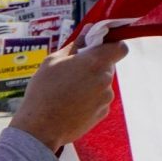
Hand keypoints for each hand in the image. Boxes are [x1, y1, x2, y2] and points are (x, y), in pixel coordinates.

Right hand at [12, 40, 127, 152]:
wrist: (41, 128)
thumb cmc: (43, 92)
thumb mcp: (52, 62)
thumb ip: (75, 45)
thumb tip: (87, 31)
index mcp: (94, 62)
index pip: (120, 48)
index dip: (112, 46)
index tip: (98, 49)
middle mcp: (105, 79)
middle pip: (108, 66)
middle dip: (94, 66)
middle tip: (73, 72)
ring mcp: (106, 98)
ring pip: (102, 84)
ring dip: (90, 84)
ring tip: (68, 92)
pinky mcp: (102, 113)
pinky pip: (99, 100)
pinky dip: (89, 100)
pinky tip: (71, 104)